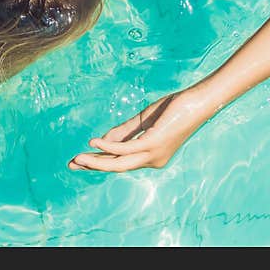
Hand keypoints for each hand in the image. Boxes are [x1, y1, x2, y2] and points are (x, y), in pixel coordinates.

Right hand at [68, 89, 216, 171]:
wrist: (198, 102)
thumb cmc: (175, 109)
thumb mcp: (143, 121)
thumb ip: (123, 131)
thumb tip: (101, 141)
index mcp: (150, 155)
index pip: (120, 161)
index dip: (99, 160)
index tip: (79, 159)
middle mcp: (152, 159)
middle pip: (117, 166)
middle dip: (93, 166)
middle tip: (71, 165)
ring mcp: (153, 154)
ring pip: (119, 163)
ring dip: (97, 162)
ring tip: (78, 159)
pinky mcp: (154, 143)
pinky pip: (126, 148)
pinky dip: (108, 146)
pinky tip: (95, 142)